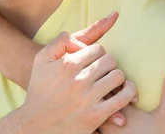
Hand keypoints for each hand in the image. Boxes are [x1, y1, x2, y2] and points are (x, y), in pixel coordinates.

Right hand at [16, 29, 137, 133]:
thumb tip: (81, 39)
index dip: (98, 54)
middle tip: (102, 71)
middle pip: (109, 60)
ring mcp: (88, 99)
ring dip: (117, 76)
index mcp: (67, 64)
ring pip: (118, 76)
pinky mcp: (96, 116)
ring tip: (111, 80)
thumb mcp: (41, 60)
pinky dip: (129, 92)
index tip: (93, 61)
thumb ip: (61, 41)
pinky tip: (125, 90)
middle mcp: (78, 80)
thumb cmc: (39, 89)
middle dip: (108, 63)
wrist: (35, 125)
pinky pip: (123, 98)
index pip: (97, 48)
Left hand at [97, 69, 164, 133]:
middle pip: (96, 97)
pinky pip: (90, 129)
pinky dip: (92, 123)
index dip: (113, 83)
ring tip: (106, 107)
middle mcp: (109, 121)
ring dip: (96, 107)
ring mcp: (104, 133)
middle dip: (103, 93)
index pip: (108, 86)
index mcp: (123, 110)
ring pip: (91, 112)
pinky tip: (100, 121)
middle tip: (113, 94)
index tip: (123, 87)